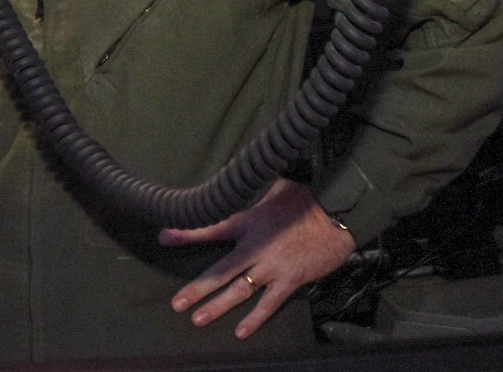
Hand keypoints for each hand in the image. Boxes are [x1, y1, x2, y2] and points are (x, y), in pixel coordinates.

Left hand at [160, 178, 355, 339]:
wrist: (338, 214)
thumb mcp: (275, 186)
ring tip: (197, 319)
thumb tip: (247, 171)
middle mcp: (254, 246)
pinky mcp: (290, 280)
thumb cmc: (307, 198)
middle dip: (196, 288)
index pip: (211, 228)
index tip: (164, 237)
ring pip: (238, 290)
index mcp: (248, 221)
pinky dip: (255, 319)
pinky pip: (269, 304)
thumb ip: (256, 187)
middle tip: (177, 304)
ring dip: (217, 306)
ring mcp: (271, 266)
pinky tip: (240, 332)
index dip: (186, 233)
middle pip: (219, 271)